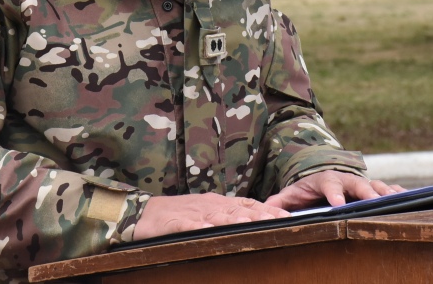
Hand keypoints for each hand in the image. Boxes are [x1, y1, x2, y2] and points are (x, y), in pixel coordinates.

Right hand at [133, 193, 291, 240]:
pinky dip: (199, 227)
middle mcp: (208, 205)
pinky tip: (209, 230)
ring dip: (235, 220)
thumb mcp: (206, 211)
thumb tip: (253, 220)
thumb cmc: (178, 213)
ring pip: (217, 216)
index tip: (287, 216)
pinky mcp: (175, 223)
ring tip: (251, 225)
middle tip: (279, 220)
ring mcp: (193, 214)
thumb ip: (227, 214)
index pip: (246, 205)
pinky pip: (189, 225)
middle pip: (238, 210)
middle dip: (259, 215)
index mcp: (217, 203)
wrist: (145, 212)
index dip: (266, 210)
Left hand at [263, 171, 404, 210]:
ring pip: (375, 185)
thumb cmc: (307, 188)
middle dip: (365, 191)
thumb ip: (280, 201)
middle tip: (373, 200)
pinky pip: (387, 189)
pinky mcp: (372, 188)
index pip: (328, 185)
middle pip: (357, 183)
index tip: (337, 204)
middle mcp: (345, 179)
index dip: (333, 194)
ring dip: (385, 192)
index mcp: (325, 179)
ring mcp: (360, 183)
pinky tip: (409, 198)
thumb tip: (267, 208)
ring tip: (396, 200)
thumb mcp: (292, 192)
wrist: (322, 175)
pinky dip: (398, 193)